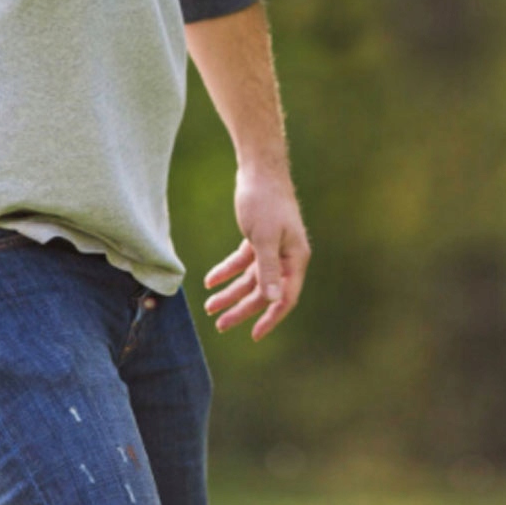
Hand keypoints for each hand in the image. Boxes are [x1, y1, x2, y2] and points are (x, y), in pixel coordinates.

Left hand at [202, 171, 310, 340]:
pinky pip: (243, 261)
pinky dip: (227, 270)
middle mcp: (287, 257)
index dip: (270, 318)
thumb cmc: (265, 202)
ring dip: (231, 292)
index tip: (253, 335)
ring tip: (209, 305)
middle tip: (219, 324)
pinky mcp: (259, 238)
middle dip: (242, 309)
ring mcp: (273, 247)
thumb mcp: (263, 238)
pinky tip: (210, 279)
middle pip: (264, 291)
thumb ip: (269, 270)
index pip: (285, 297)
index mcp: (295, 259)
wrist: (259, 169)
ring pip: (251, 278)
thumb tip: (274, 300)